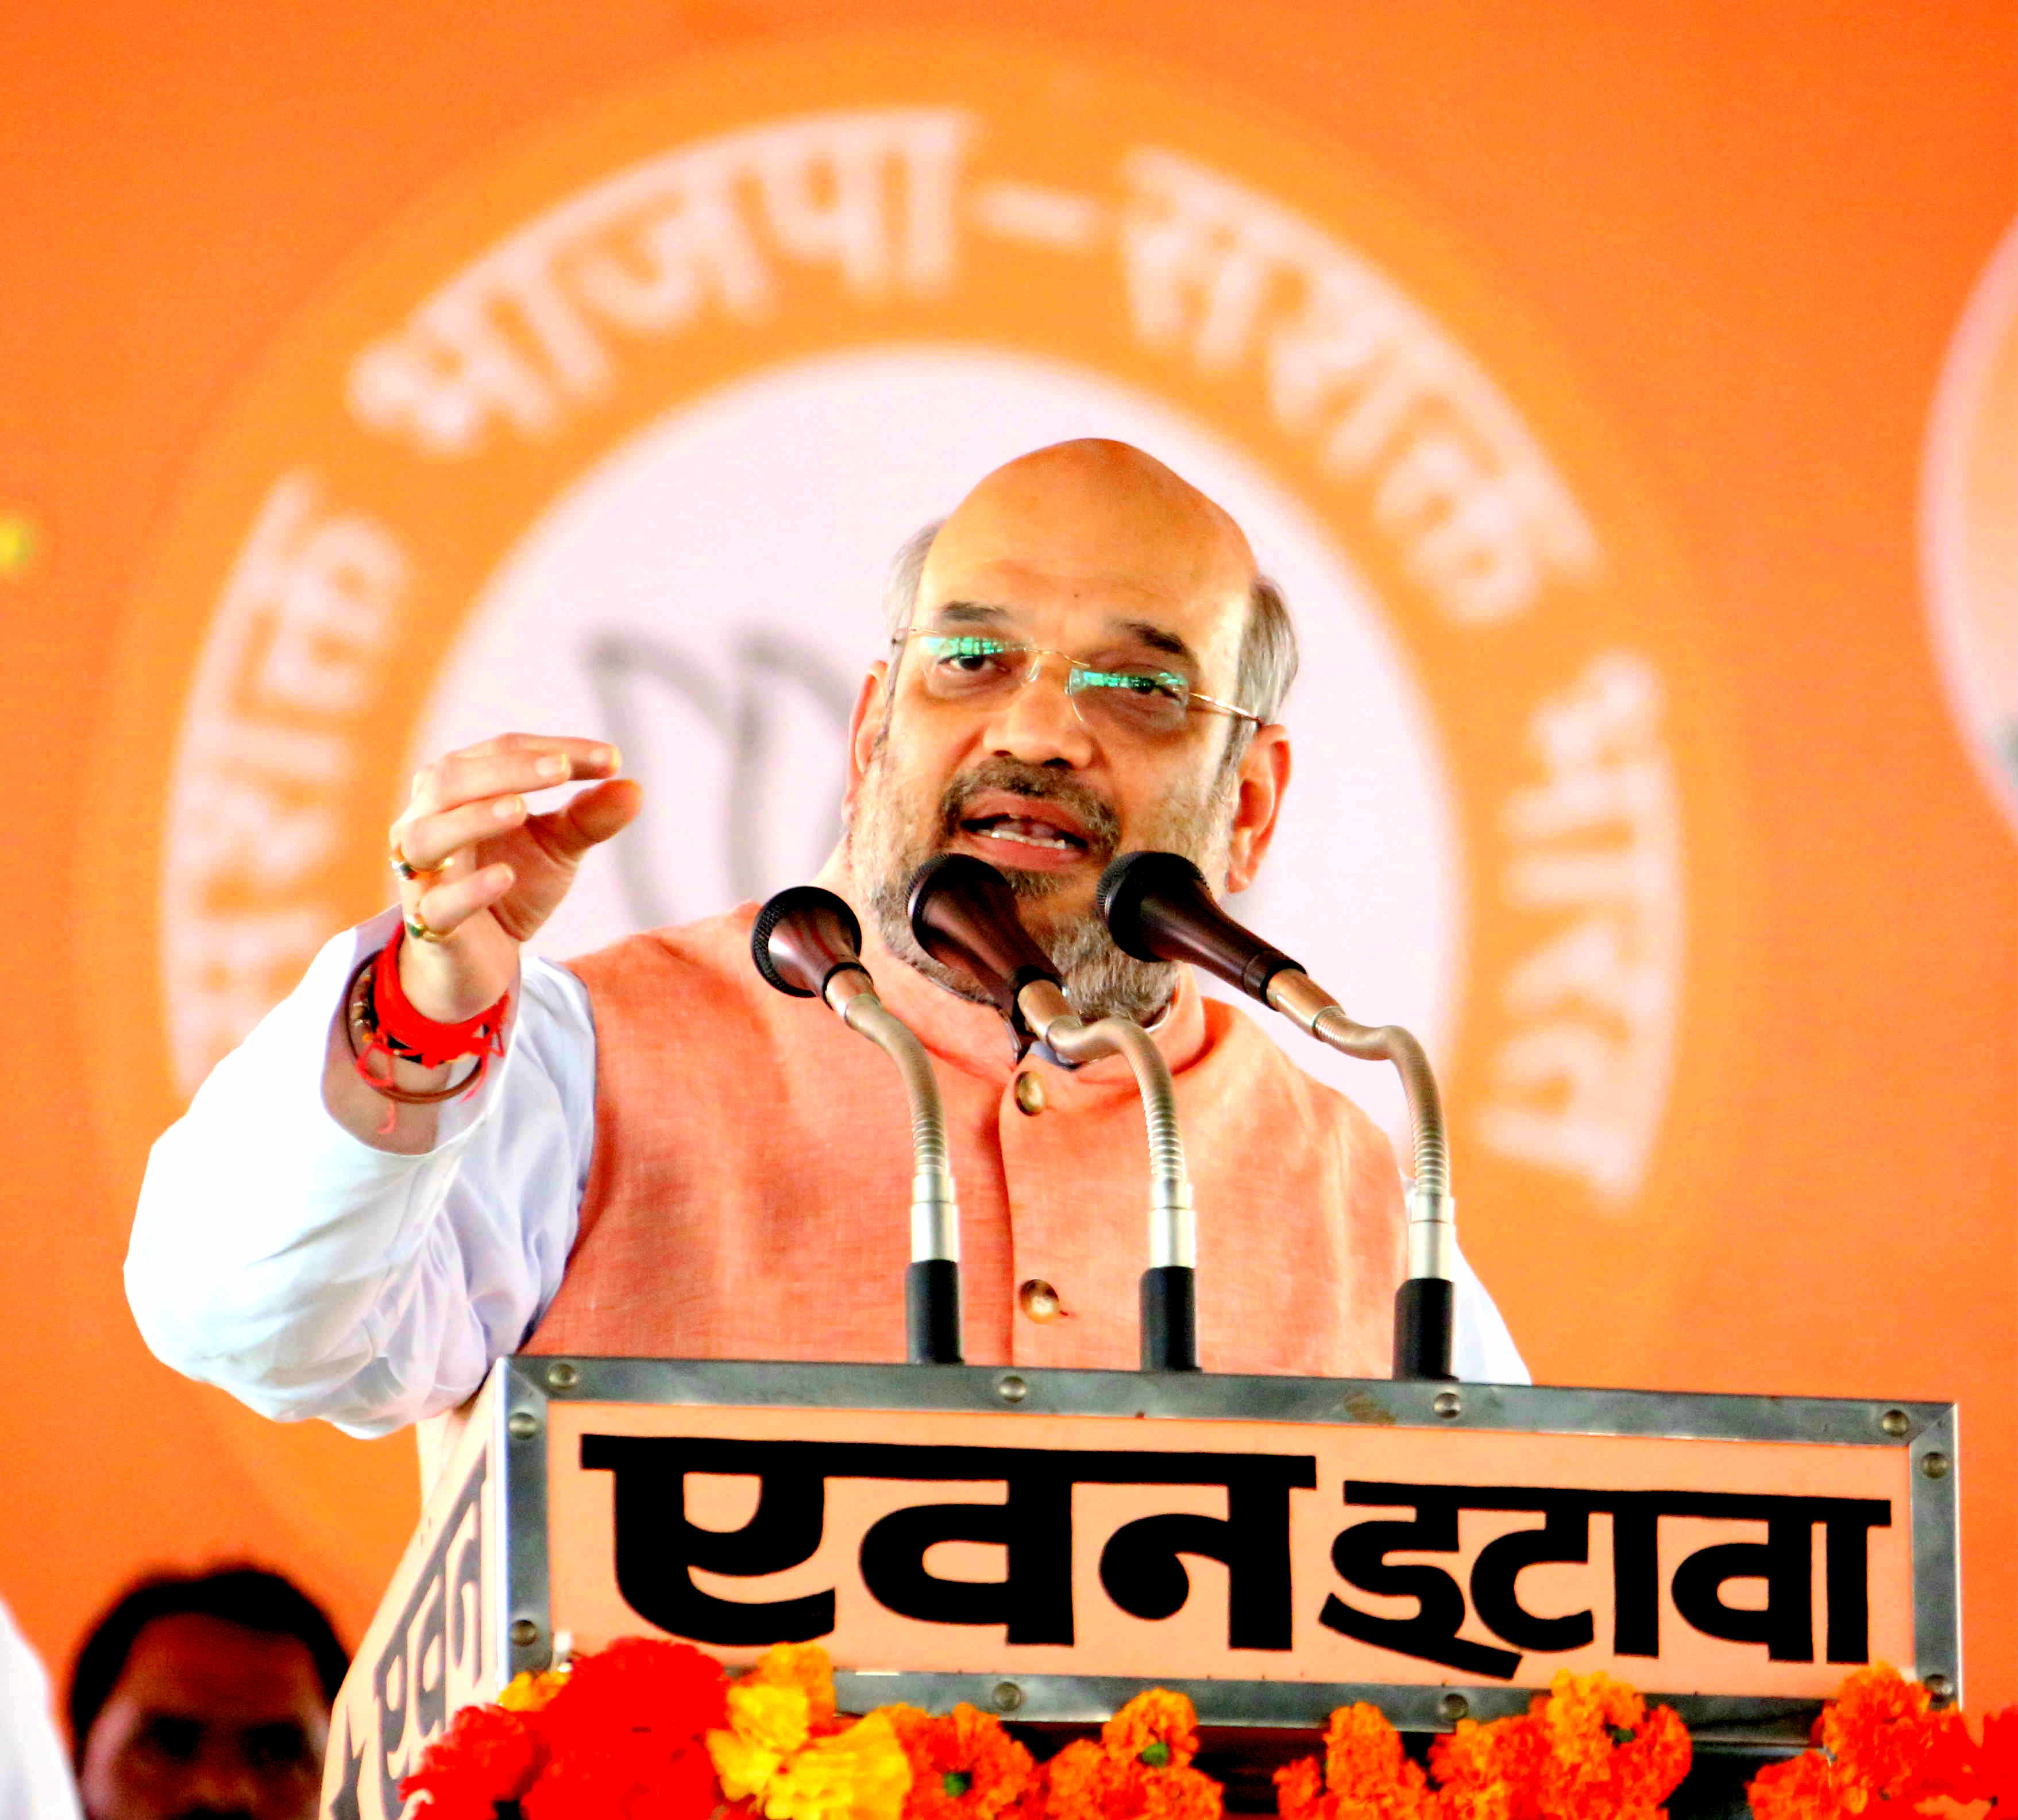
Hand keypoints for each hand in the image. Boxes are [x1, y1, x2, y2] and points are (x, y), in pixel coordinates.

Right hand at [389, 734, 640, 1020]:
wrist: (480, 958)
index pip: (500, 751)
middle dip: (508, 770)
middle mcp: (426, 821)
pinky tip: (506, 877)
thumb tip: (634, 789)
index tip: (613, 760)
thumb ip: (588, 818)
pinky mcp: (427, 924)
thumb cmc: (510, 883)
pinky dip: (469, 889)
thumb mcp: (556, 848)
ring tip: (520, 811)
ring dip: (473, 818)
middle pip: (453, 779)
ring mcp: (421, 873)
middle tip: (561, 769)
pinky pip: (438, 904)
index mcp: (458, 788)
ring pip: (428, 836)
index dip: (553, 750)